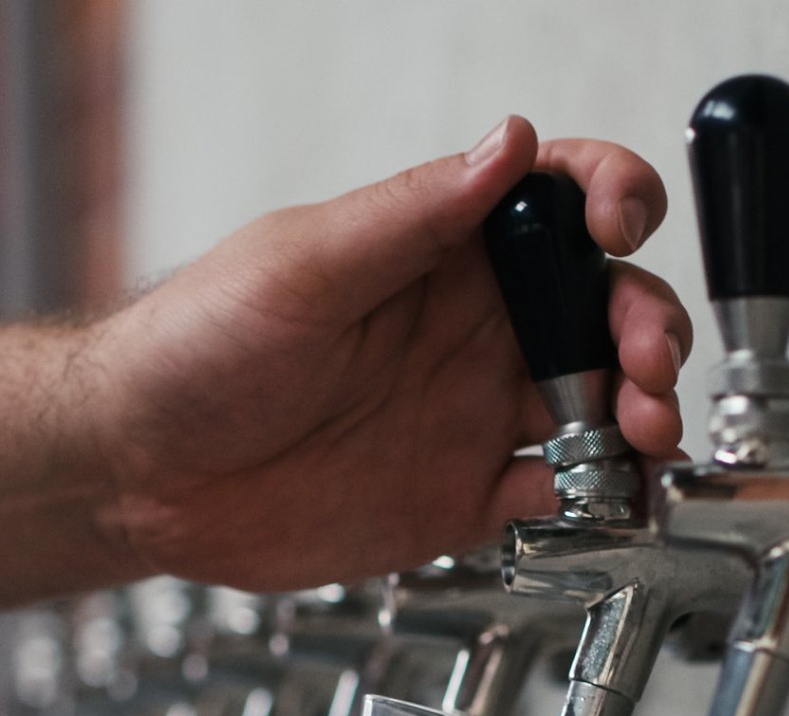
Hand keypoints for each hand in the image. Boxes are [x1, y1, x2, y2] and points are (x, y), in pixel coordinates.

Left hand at [87, 117, 692, 589]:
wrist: (140, 473)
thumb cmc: (194, 348)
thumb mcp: (301, 266)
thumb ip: (410, 214)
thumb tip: (508, 142)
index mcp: (441, 250)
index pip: (554, 198)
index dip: (610, 197)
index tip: (618, 225)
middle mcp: (472, 326)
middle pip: (601, 308)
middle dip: (648, 323)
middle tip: (646, 361)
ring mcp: (474, 411)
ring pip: (601, 401)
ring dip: (645, 411)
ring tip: (645, 433)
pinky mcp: (465, 495)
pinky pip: (562, 493)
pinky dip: (606, 497)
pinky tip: (615, 499)